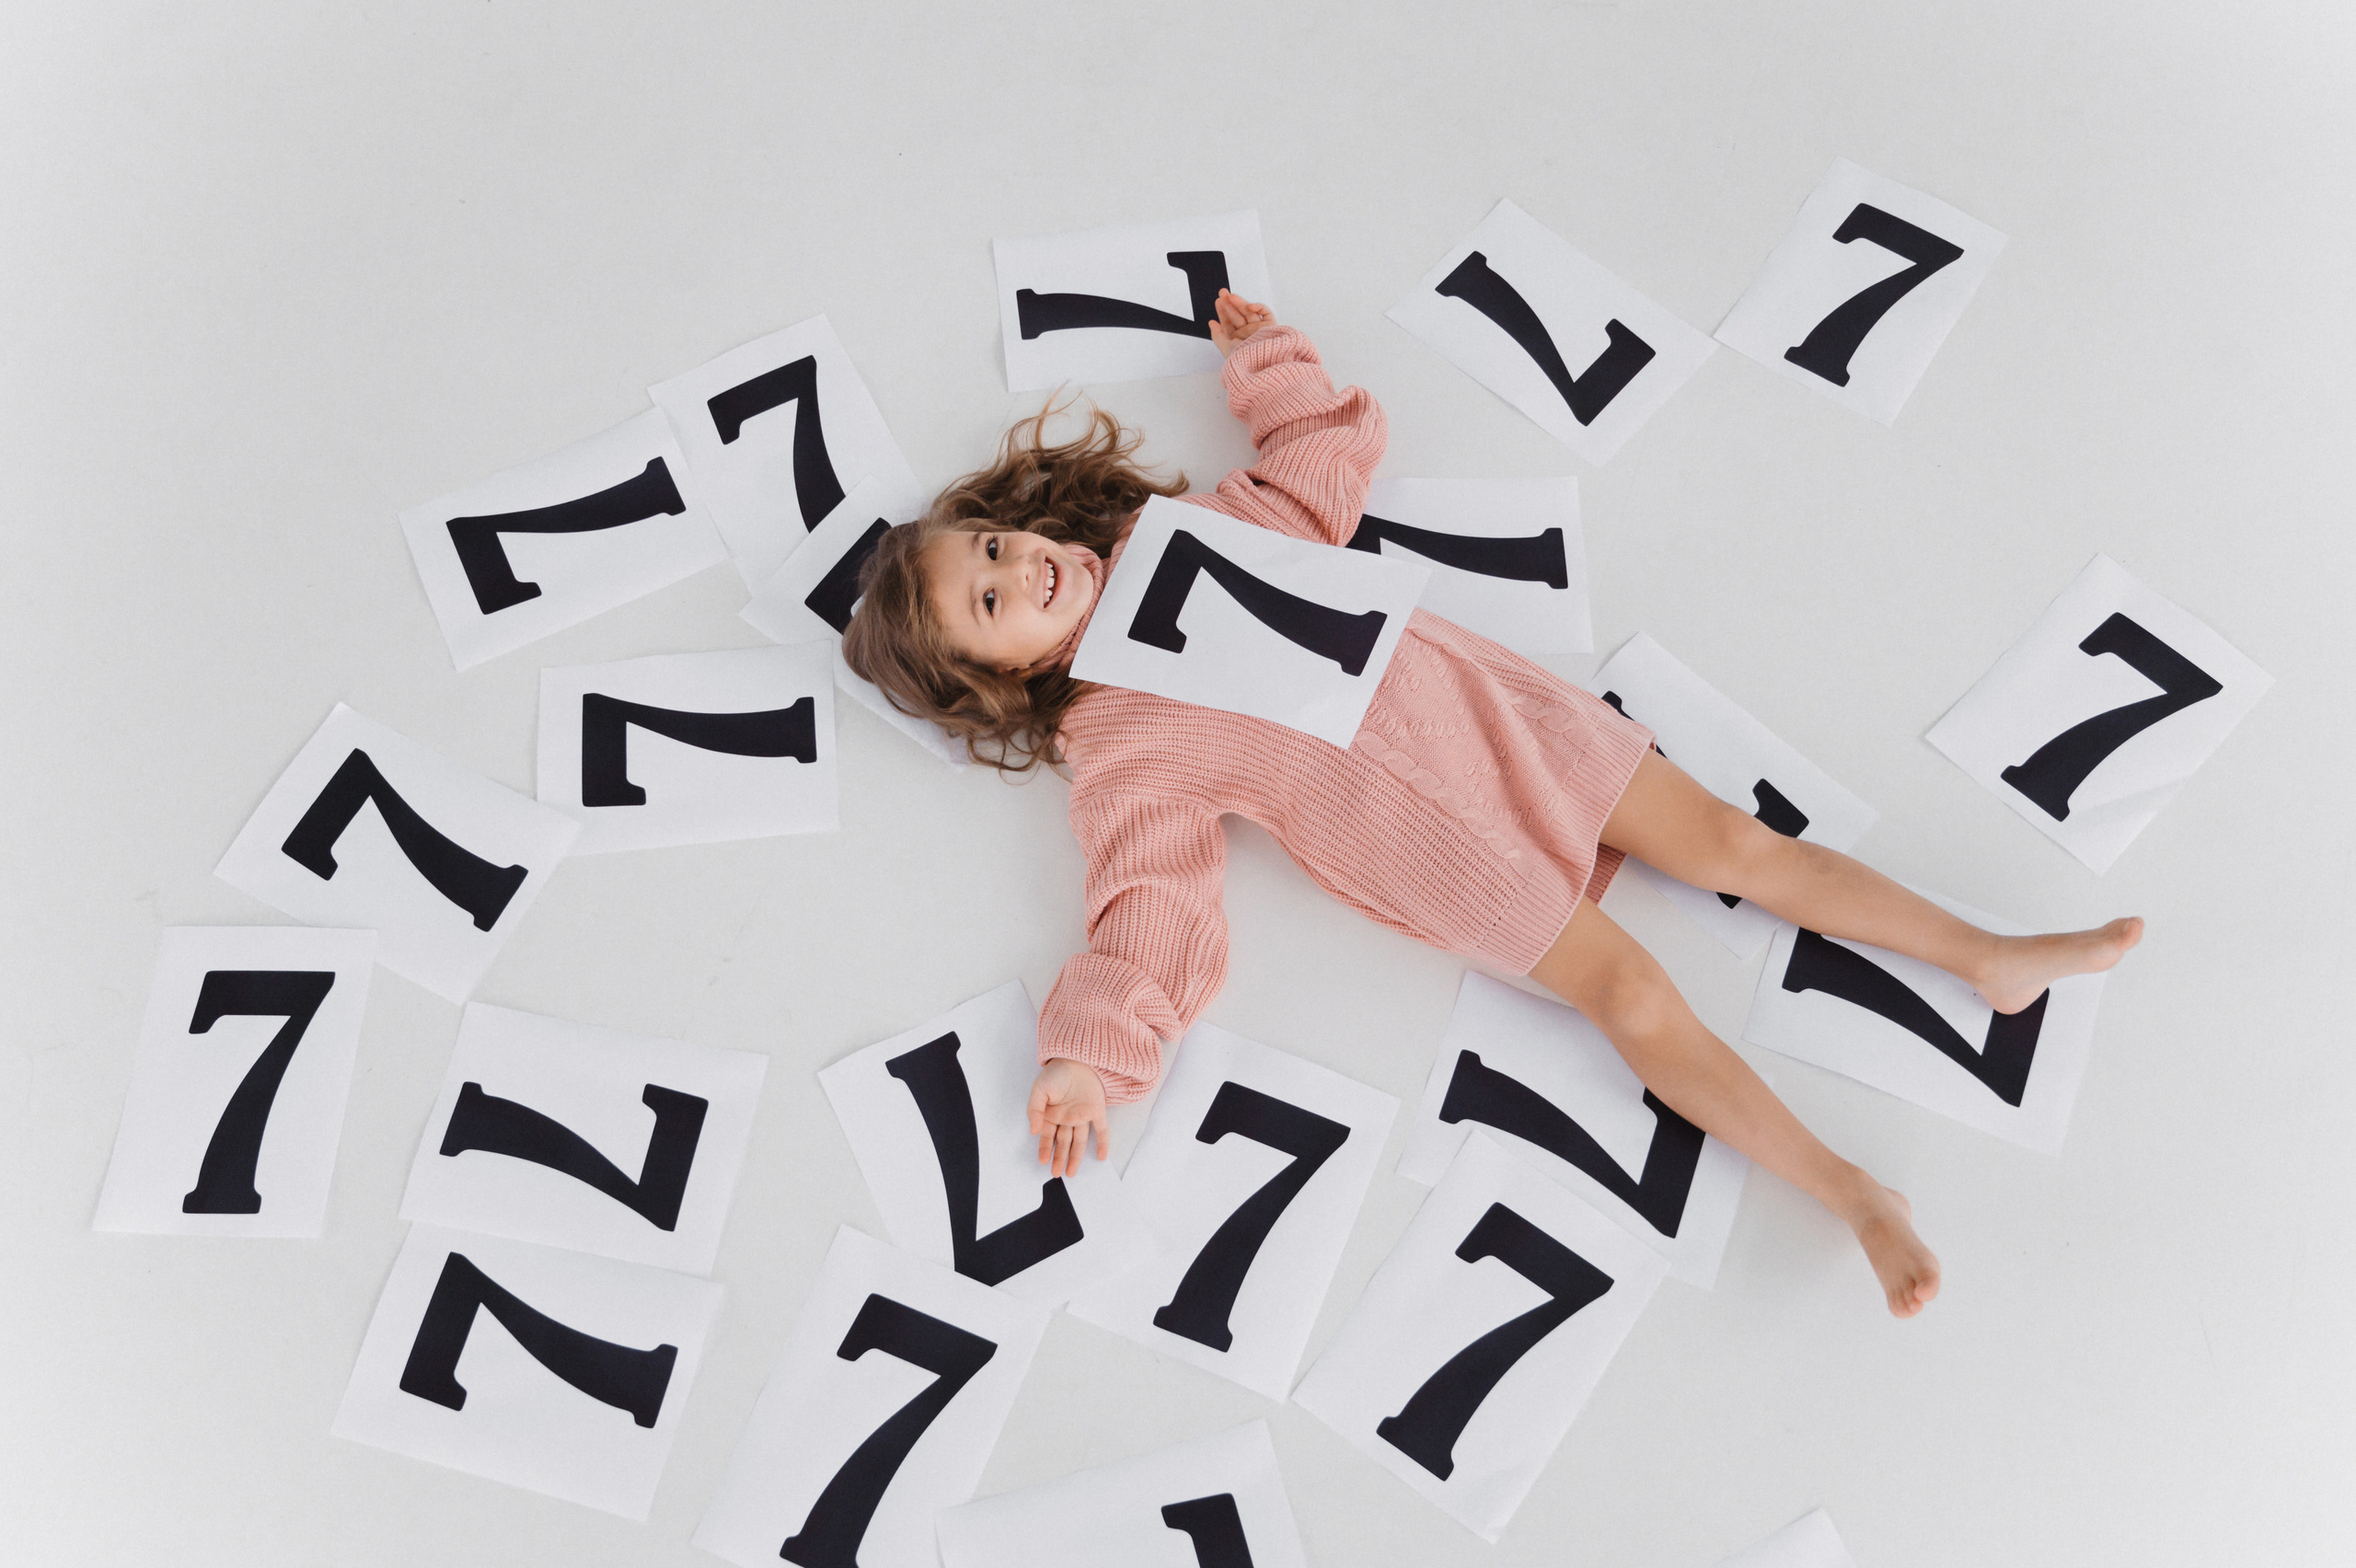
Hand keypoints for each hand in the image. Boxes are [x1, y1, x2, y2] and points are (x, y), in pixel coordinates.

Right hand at [1026, 1057, 1108, 1176]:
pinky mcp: (1097, 1110)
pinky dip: (1102, 1142)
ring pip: (1079, 1140)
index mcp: (1051, 1113)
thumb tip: (1033, 1130)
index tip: (1043, 1162)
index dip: (1044, 1149)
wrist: (1077, 1057)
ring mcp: (1082, 1115)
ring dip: (1075, 1156)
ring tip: (1071, 1172)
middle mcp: (1067, 1117)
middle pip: (1063, 1142)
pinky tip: (1101, 1156)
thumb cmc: (1056, 1072)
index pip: (1047, 1136)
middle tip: (1057, 1173)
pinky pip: (1101, 1129)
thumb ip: (1034, 1109)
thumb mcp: (1039, 1089)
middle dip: (1059, 1158)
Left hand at [1208, 288, 1275, 357]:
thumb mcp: (1226, 347)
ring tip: (1231, 296)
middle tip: (1223, 293)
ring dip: (1240, 303)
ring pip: (1249, 312)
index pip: (1229, 323)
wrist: (1262, 363)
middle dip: (1230, 304)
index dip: (1223, 312)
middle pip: (1238, 315)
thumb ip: (1217, 335)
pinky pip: (1265, 313)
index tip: (1218, 301)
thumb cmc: (1244, 359)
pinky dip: (1258, 307)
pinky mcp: (1270, 326)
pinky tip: (1249, 306)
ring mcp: (1259, 329)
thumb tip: (1211, 323)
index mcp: (1237, 340)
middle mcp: (1248, 334)